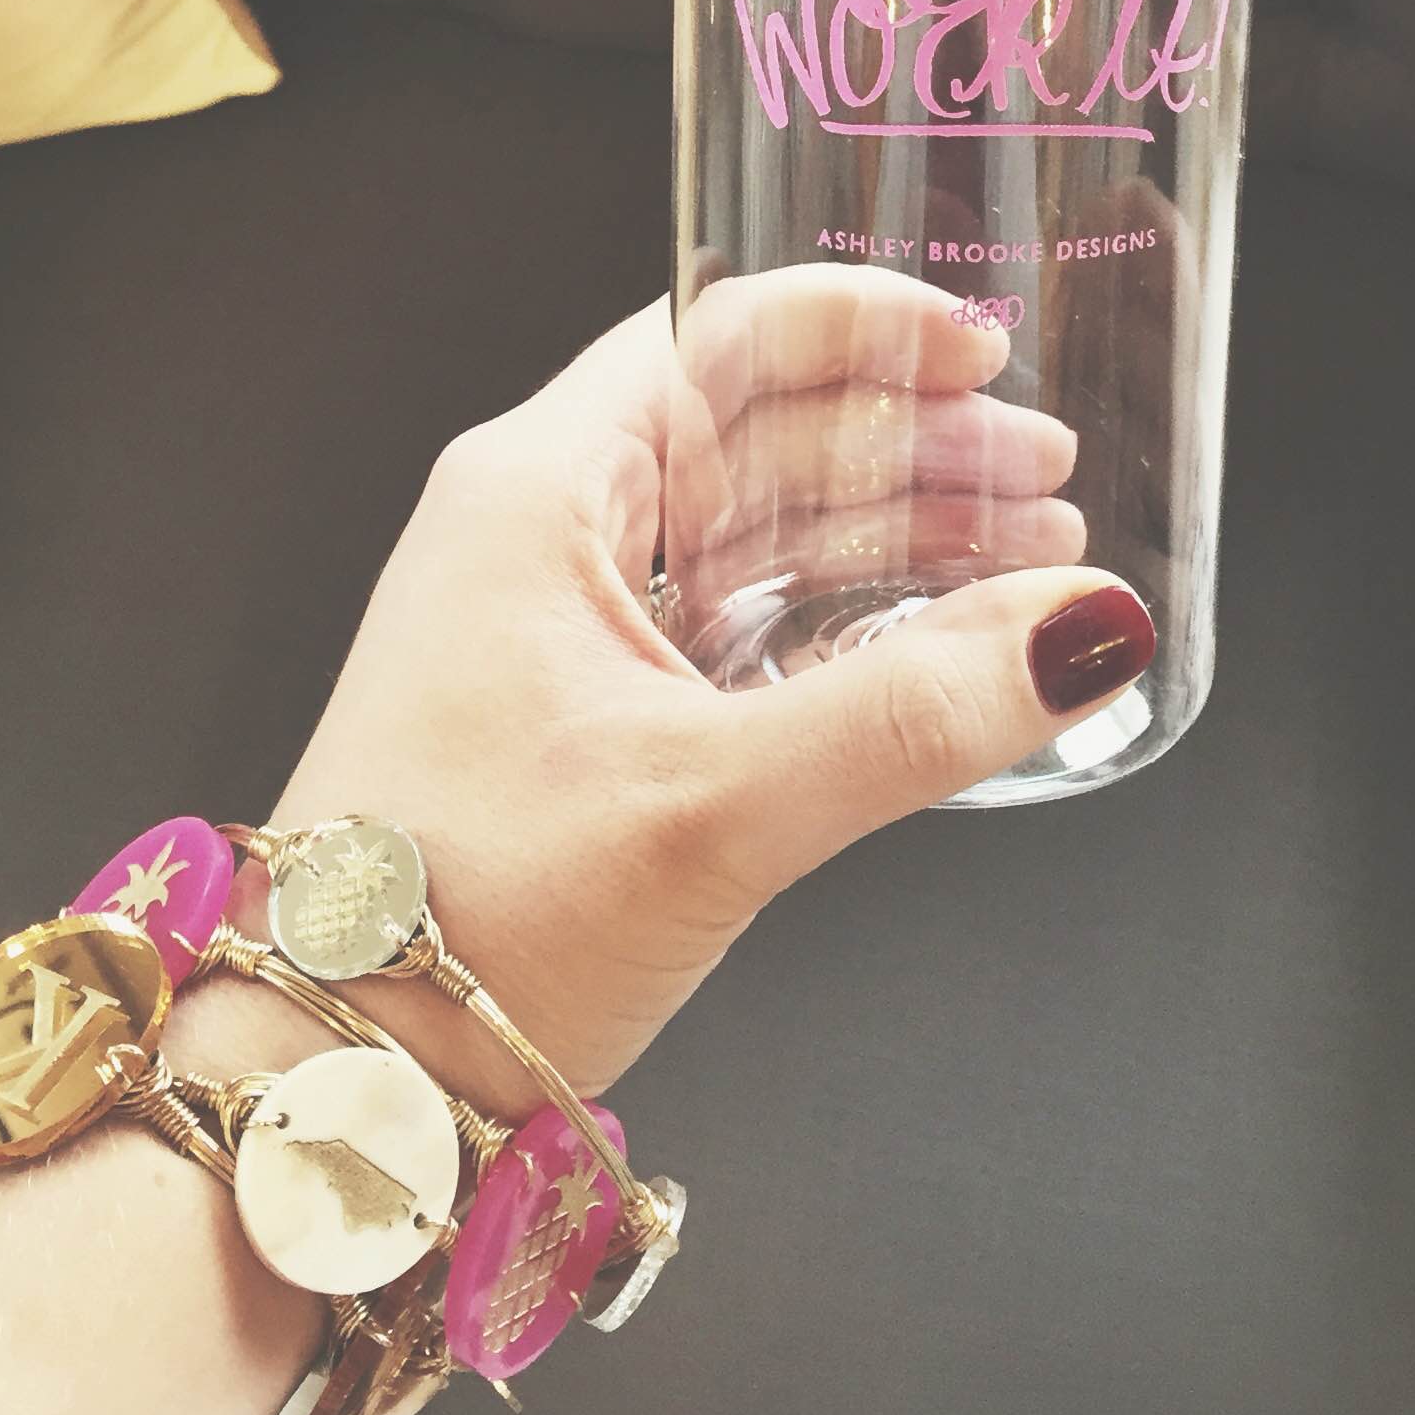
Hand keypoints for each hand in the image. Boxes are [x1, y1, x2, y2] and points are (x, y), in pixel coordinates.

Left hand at [255, 272, 1154, 1109]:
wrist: (330, 1088)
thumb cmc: (464, 922)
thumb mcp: (713, 805)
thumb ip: (911, 714)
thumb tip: (1084, 631)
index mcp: (538, 489)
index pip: (721, 334)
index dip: (863, 327)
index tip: (983, 352)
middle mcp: (539, 532)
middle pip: (757, 430)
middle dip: (912, 443)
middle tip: (1045, 476)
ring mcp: (553, 629)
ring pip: (753, 533)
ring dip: (892, 536)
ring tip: (1029, 558)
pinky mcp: (576, 722)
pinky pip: (730, 628)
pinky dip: (840, 626)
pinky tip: (937, 657)